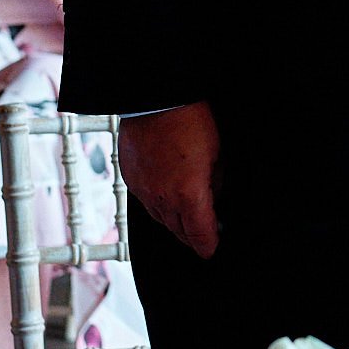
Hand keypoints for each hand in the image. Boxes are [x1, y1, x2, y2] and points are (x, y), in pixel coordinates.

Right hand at [119, 101, 221, 259]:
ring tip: (186, 217)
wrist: (154, 98)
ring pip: (161, 220)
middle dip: (193, 237)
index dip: (209, 246)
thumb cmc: (191, 120)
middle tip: (204, 235)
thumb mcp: (217, 153)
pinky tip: (167, 196)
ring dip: (175, 222)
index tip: (213, 249)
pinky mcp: (131, 180)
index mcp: (189, 196)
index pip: (200, 236)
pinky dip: (158, 205)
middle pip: (179, 233)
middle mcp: (162, 199)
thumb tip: (214, 197)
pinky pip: (146, 202)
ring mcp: (143, 191)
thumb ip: (216, 183)